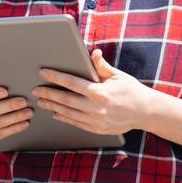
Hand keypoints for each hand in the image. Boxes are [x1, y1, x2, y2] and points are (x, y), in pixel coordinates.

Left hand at [31, 48, 155, 135]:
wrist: (146, 112)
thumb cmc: (131, 90)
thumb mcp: (117, 75)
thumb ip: (101, 66)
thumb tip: (93, 52)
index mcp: (100, 92)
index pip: (72, 83)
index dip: (55, 77)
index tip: (43, 72)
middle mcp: (96, 108)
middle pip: (65, 99)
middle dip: (48, 93)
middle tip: (35, 90)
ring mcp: (96, 121)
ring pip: (68, 113)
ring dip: (52, 106)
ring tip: (41, 101)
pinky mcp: (97, 129)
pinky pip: (75, 123)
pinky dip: (64, 118)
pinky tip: (55, 113)